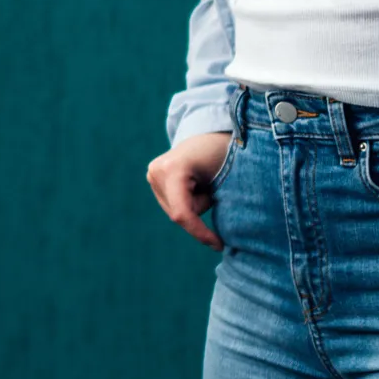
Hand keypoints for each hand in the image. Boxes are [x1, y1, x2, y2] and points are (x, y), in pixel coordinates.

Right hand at [145, 131, 234, 248]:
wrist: (213, 134)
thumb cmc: (225, 153)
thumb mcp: (226, 179)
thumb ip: (217, 205)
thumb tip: (218, 241)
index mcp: (173, 169)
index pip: (182, 213)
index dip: (200, 233)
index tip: (219, 245)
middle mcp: (156, 172)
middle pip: (178, 213)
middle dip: (199, 211)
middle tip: (213, 190)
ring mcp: (152, 174)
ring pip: (175, 210)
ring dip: (193, 206)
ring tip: (204, 184)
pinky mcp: (154, 177)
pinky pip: (173, 203)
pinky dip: (188, 200)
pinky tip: (195, 185)